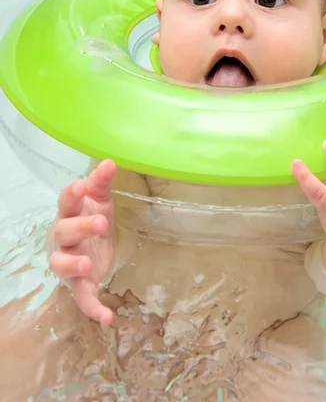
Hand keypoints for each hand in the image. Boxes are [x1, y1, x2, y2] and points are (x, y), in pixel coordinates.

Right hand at [49, 160, 115, 324]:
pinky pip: (82, 297)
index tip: (80, 185)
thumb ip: (102, 182)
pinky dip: (93, 308)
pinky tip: (107, 317)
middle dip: (80, 227)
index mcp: (69, 214)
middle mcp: (63, 239)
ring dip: (73, 264)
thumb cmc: (93, 218)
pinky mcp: (80, 284)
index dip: (71, 195)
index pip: (66, 202)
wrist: (96, 246)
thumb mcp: (101, 200)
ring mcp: (69, 262)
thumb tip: (110, 161)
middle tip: (101, 222)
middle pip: (64, 232)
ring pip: (62, 265)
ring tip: (87, 264)